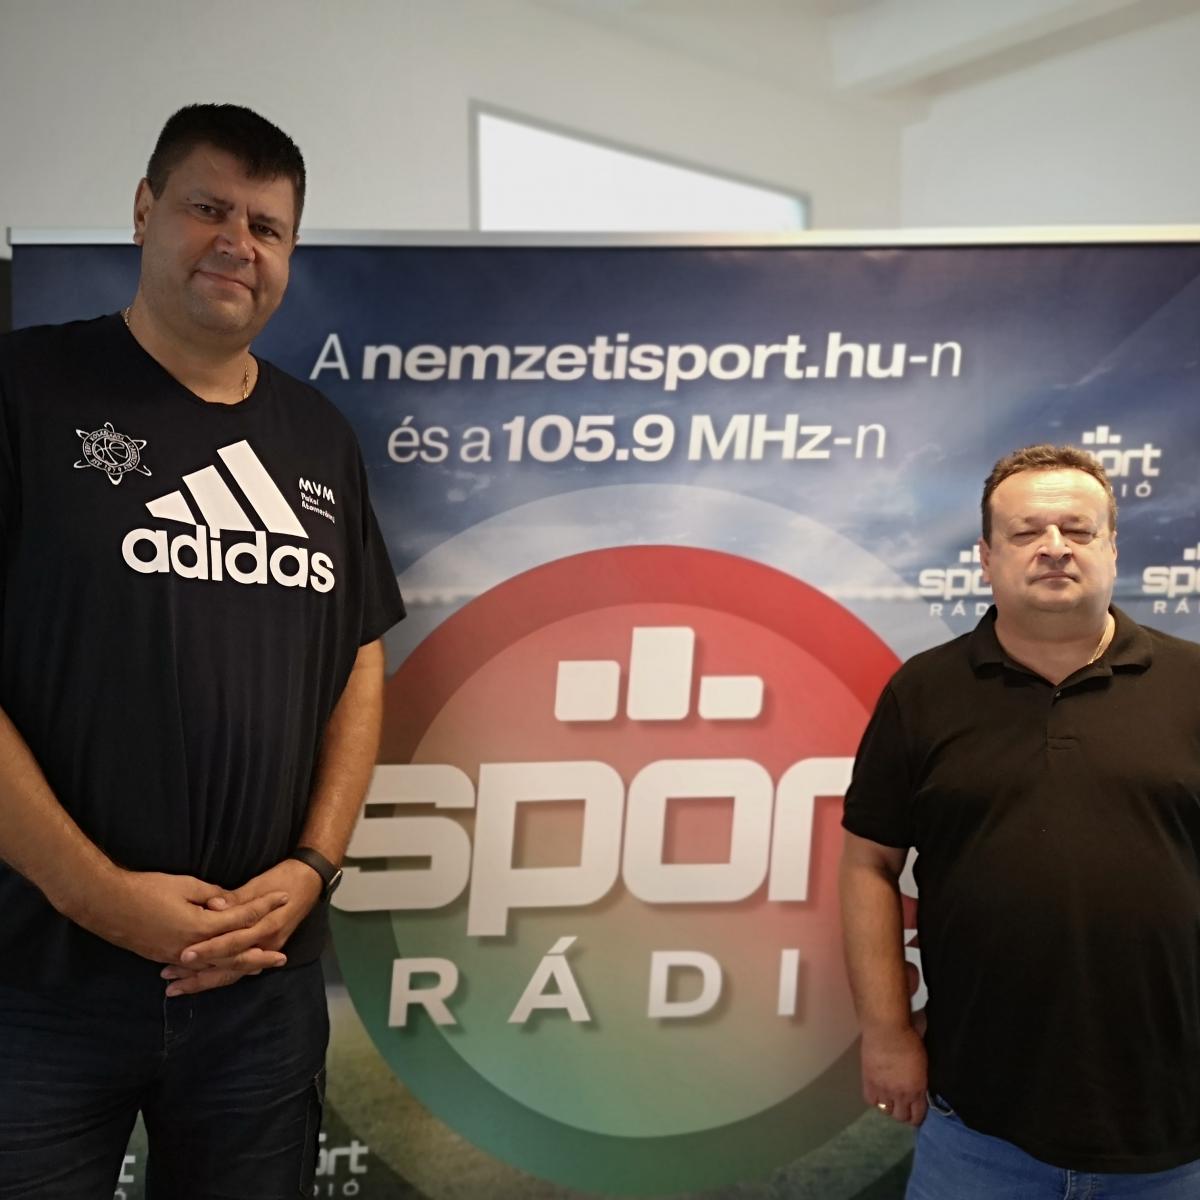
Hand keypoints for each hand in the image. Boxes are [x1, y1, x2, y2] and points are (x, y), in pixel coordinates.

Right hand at [68, 869, 289, 965]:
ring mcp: (177, 956)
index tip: (284, 897)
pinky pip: (195, 970)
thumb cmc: (146, 889)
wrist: (107, 904)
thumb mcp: (186, 885)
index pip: (242, 917)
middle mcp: (192, 947)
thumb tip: (230, 904)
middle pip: (235, 953)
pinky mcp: (164, 957)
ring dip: (239, 968)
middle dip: (260, 955)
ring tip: (259, 968)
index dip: (265, 906)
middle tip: (282, 958)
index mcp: (201, 926)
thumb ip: (212, 896)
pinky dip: (212, 973)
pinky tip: (221, 972)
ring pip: (216, 967)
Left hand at [162, 858, 324, 995]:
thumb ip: (235, 898)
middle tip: (169, 976)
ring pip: (232, 974)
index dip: (208, 949)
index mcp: (266, 926)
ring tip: (175, 986)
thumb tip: (213, 905)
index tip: (182, 954)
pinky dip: (216, 977)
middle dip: (198, 974)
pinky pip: (238, 971)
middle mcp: (267, 943)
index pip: (233, 943)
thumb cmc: (284, 877)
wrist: (310, 879)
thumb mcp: (259, 884)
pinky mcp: (263, 949)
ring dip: (203, 981)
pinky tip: (197, 982)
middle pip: (229, 966)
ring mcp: (266, 949)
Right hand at [862, 1024, 927, 1125]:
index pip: (917, 1116)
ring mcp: (884, 1090)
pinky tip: (877, 1092)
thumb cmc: (910, 1038)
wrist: (887, 1031)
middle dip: (902, 1114)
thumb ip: (921, 1077)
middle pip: (901, 1117)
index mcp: (917, 1089)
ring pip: (886, 1111)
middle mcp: (901, 1095)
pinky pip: (870, 1100)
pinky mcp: (869, 1082)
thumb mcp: (923, 1061)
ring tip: (888, 1098)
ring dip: (888, 1106)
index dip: (916, 1118)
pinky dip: (874, 1098)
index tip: (914, 1114)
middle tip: (902, 1106)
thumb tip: (921, 1080)